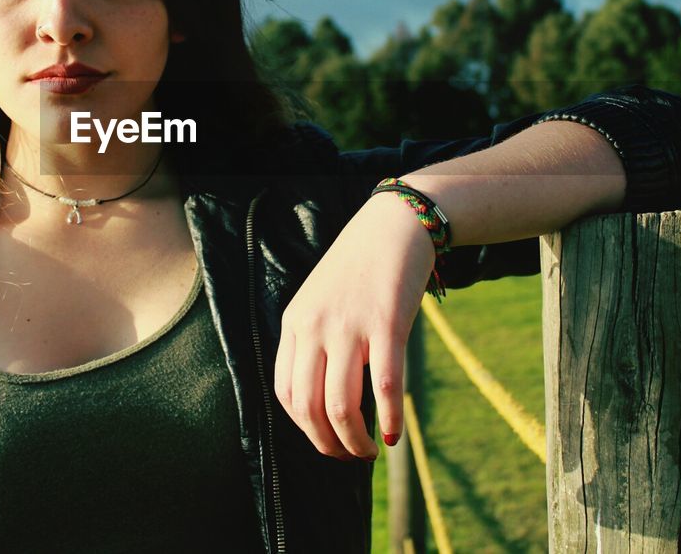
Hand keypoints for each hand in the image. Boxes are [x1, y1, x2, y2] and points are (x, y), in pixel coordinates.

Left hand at [273, 192, 435, 460]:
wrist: (392, 224)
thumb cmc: (359, 267)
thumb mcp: (320, 300)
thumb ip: (314, 340)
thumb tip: (324, 397)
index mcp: (294, 323)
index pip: (286, 393)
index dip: (304, 429)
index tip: (326, 440)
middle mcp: (315, 327)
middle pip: (308, 407)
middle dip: (327, 444)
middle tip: (349, 457)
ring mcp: (350, 326)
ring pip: (341, 405)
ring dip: (355, 441)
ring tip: (370, 451)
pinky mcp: (387, 324)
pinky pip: (385, 386)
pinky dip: (390, 418)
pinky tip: (395, 434)